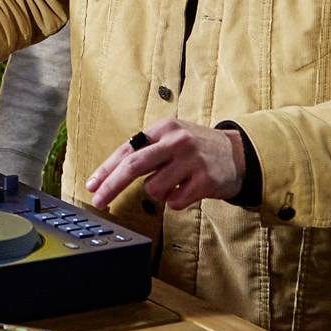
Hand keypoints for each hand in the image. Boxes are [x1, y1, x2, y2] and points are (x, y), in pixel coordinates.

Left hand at [84, 117, 245, 211]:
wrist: (239, 154)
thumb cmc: (197, 148)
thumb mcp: (172, 137)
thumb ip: (146, 150)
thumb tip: (111, 173)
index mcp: (163, 128)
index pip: (127, 150)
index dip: (106, 170)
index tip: (91, 185)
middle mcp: (176, 141)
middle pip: (133, 166)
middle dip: (111, 186)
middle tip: (98, 201)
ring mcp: (191, 160)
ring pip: (154, 189)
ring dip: (158, 192)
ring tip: (175, 183)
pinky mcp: (205, 180)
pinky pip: (175, 201)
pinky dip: (176, 201)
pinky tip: (188, 190)